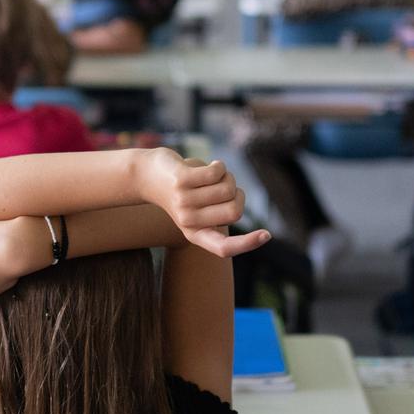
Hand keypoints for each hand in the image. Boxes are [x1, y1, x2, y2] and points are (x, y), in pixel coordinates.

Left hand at [135, 150, 262, 255]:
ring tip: (212, 174)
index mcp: (195, 234)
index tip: (266, 235)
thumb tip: (238, 211)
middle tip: (222, 185)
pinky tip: (211, 164)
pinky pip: (217, 173)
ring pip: (227, 188)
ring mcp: (184, 202)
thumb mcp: (197, 208)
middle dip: (237, 193)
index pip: (224, 248)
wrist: (147, 175)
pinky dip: (220, 166)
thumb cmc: (180, 191)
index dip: (247, 244)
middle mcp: (189, 222)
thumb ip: (218, 212)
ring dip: (226, 176)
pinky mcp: (182, 181)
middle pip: (235, 211)